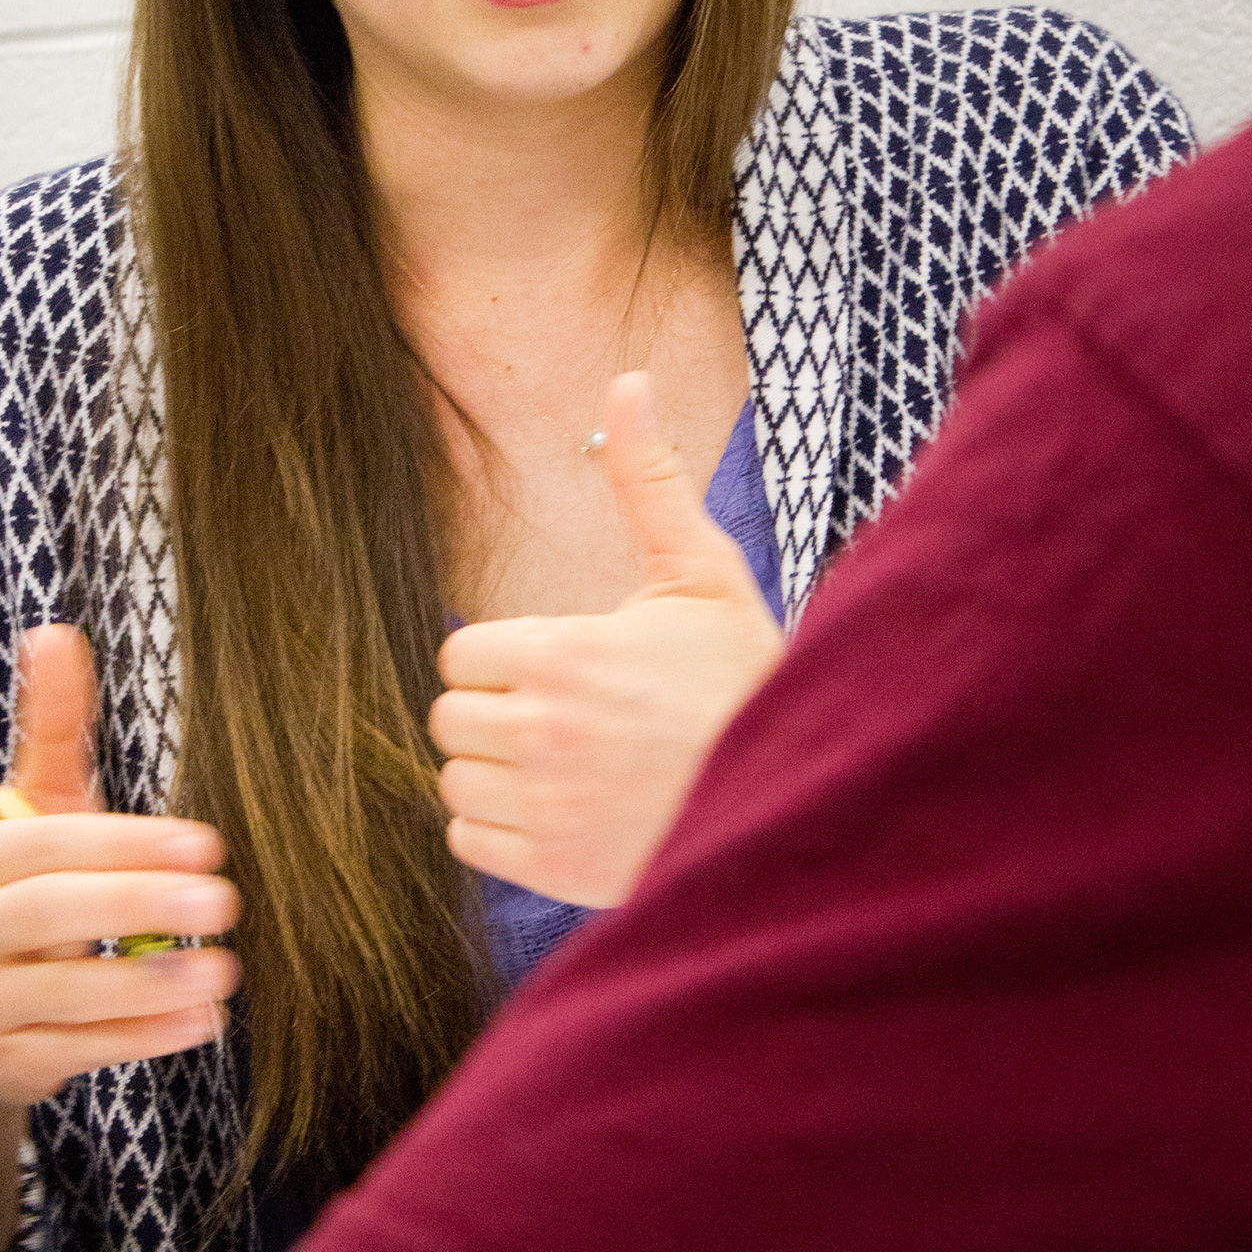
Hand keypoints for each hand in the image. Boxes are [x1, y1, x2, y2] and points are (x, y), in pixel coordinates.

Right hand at [0, 623, 241, 1110]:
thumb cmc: (23, 901)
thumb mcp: (35, 817)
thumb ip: (52, 730)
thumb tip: (55, 632)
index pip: (49, 842)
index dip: (127, 843)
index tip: (207, 845)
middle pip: (50, 912)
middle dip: (139, 904)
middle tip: (224, 901)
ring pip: (67, 992)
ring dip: (150, 981)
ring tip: (224, 969)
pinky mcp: (7, 1065)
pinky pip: (80, 1050)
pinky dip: (142, 1038)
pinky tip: (201, 1022)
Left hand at [431, 374, 784, 906]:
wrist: (802, 792)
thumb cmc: (746, 678)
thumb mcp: (702, 572)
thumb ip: (647, 480)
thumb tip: (626, 382)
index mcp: (568, 656)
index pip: (459, 653)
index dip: (501, 655)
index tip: (554, 663)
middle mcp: (545, 735)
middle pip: (449, 717)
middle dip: (494, 711)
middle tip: (562, 713)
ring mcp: (548, 809)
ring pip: (455, 782)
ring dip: (493, 772)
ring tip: (562, 761)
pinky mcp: (556, 869)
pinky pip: (470, 842)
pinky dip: (502, 829)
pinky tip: (560, 809)